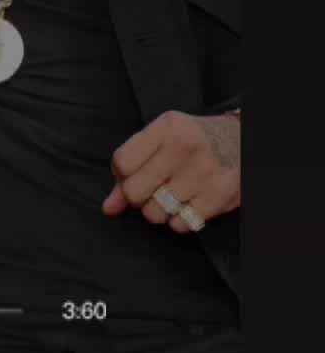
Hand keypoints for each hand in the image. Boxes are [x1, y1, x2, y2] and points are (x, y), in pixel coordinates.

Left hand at [102, 110, 239, 232]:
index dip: (123, 174)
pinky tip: (188, 203)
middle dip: (138, 196)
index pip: (122, 162)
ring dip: (159, 210)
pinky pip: (180, 225)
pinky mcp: (220, 196)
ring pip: (155, 213)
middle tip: (153, 187)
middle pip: (134, 192)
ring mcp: (203, 173)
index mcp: (167, 128)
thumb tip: (109, 208)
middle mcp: (185, 147)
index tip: (136, 173)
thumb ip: (131, 169)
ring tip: (172, 195)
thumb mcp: (161, 140)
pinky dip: (179, 220)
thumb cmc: (194, 141)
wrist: (242, 141)